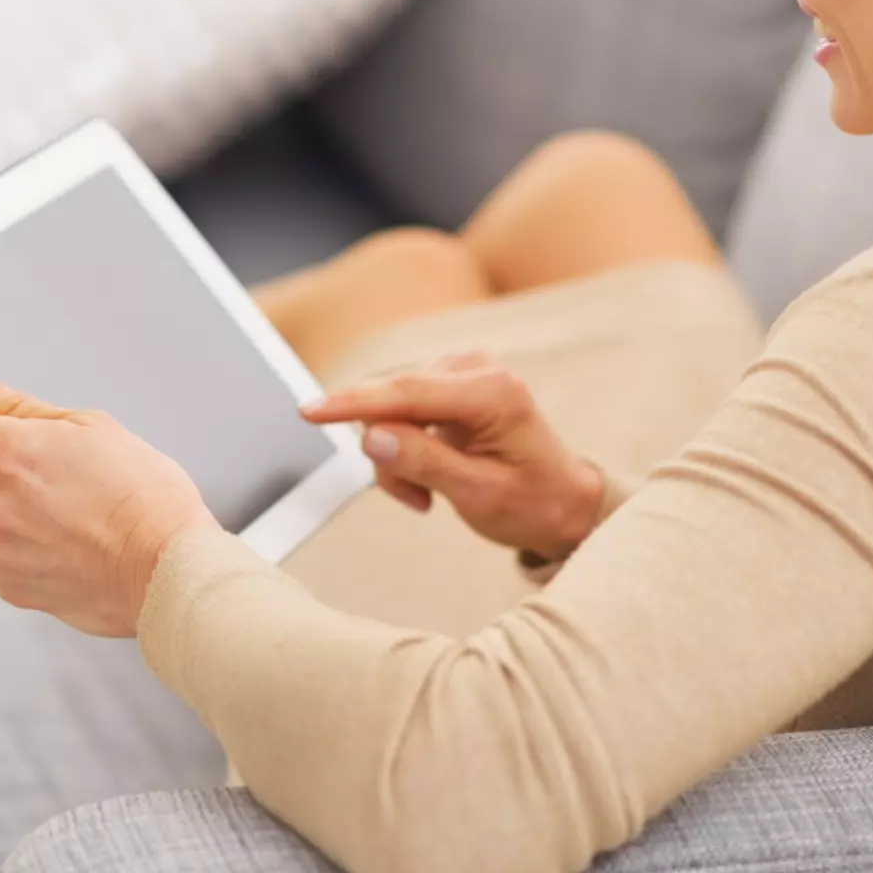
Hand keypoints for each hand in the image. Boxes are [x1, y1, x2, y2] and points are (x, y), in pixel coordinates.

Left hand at [0, 357, 215, 636]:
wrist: (167, 568)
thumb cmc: (143, 492)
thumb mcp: (90, 428)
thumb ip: (20, 407)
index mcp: (7, 452)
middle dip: (13, 467)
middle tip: (69, 476)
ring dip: (26, 512)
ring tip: (83, 519)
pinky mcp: (7, 584)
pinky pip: (8, 555)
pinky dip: (34, 550)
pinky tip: (78, 549)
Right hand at [298, 349, 605, 562]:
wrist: (563, 503)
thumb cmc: (533, 503)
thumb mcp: (479, 495)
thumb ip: (424, 463)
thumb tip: (370, 437)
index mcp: (493, 392)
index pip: (407, 392)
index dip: (353, 404)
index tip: (308, 412)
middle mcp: (477, 369)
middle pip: (392, 400)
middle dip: (389, 454)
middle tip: (416, 500)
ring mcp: (463, 373)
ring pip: (390, 411)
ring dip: (397, 458)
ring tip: (429, 495)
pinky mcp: (450, 384)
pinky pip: (400, 413)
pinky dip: (404, 450)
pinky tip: (430, 478)